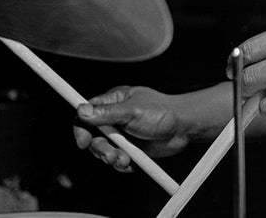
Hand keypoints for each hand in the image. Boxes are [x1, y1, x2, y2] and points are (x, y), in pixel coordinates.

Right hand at [73, 85, 191, 170]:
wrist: (183, 128)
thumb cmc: (163, 111)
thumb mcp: (132, 110)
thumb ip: (107, 113)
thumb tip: (82, 110)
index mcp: (114, 101)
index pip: (87, 113)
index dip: (82, 128)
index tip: (84, 141)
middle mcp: (115, 118)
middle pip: (92, 136)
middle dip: (100, 148)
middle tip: (111, 153)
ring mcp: (122, 134)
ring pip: (103, 150)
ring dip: (111, 158)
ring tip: (125, 159)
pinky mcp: (130, 149)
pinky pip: (116, 160)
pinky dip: (121, 164)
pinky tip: (131, 163)